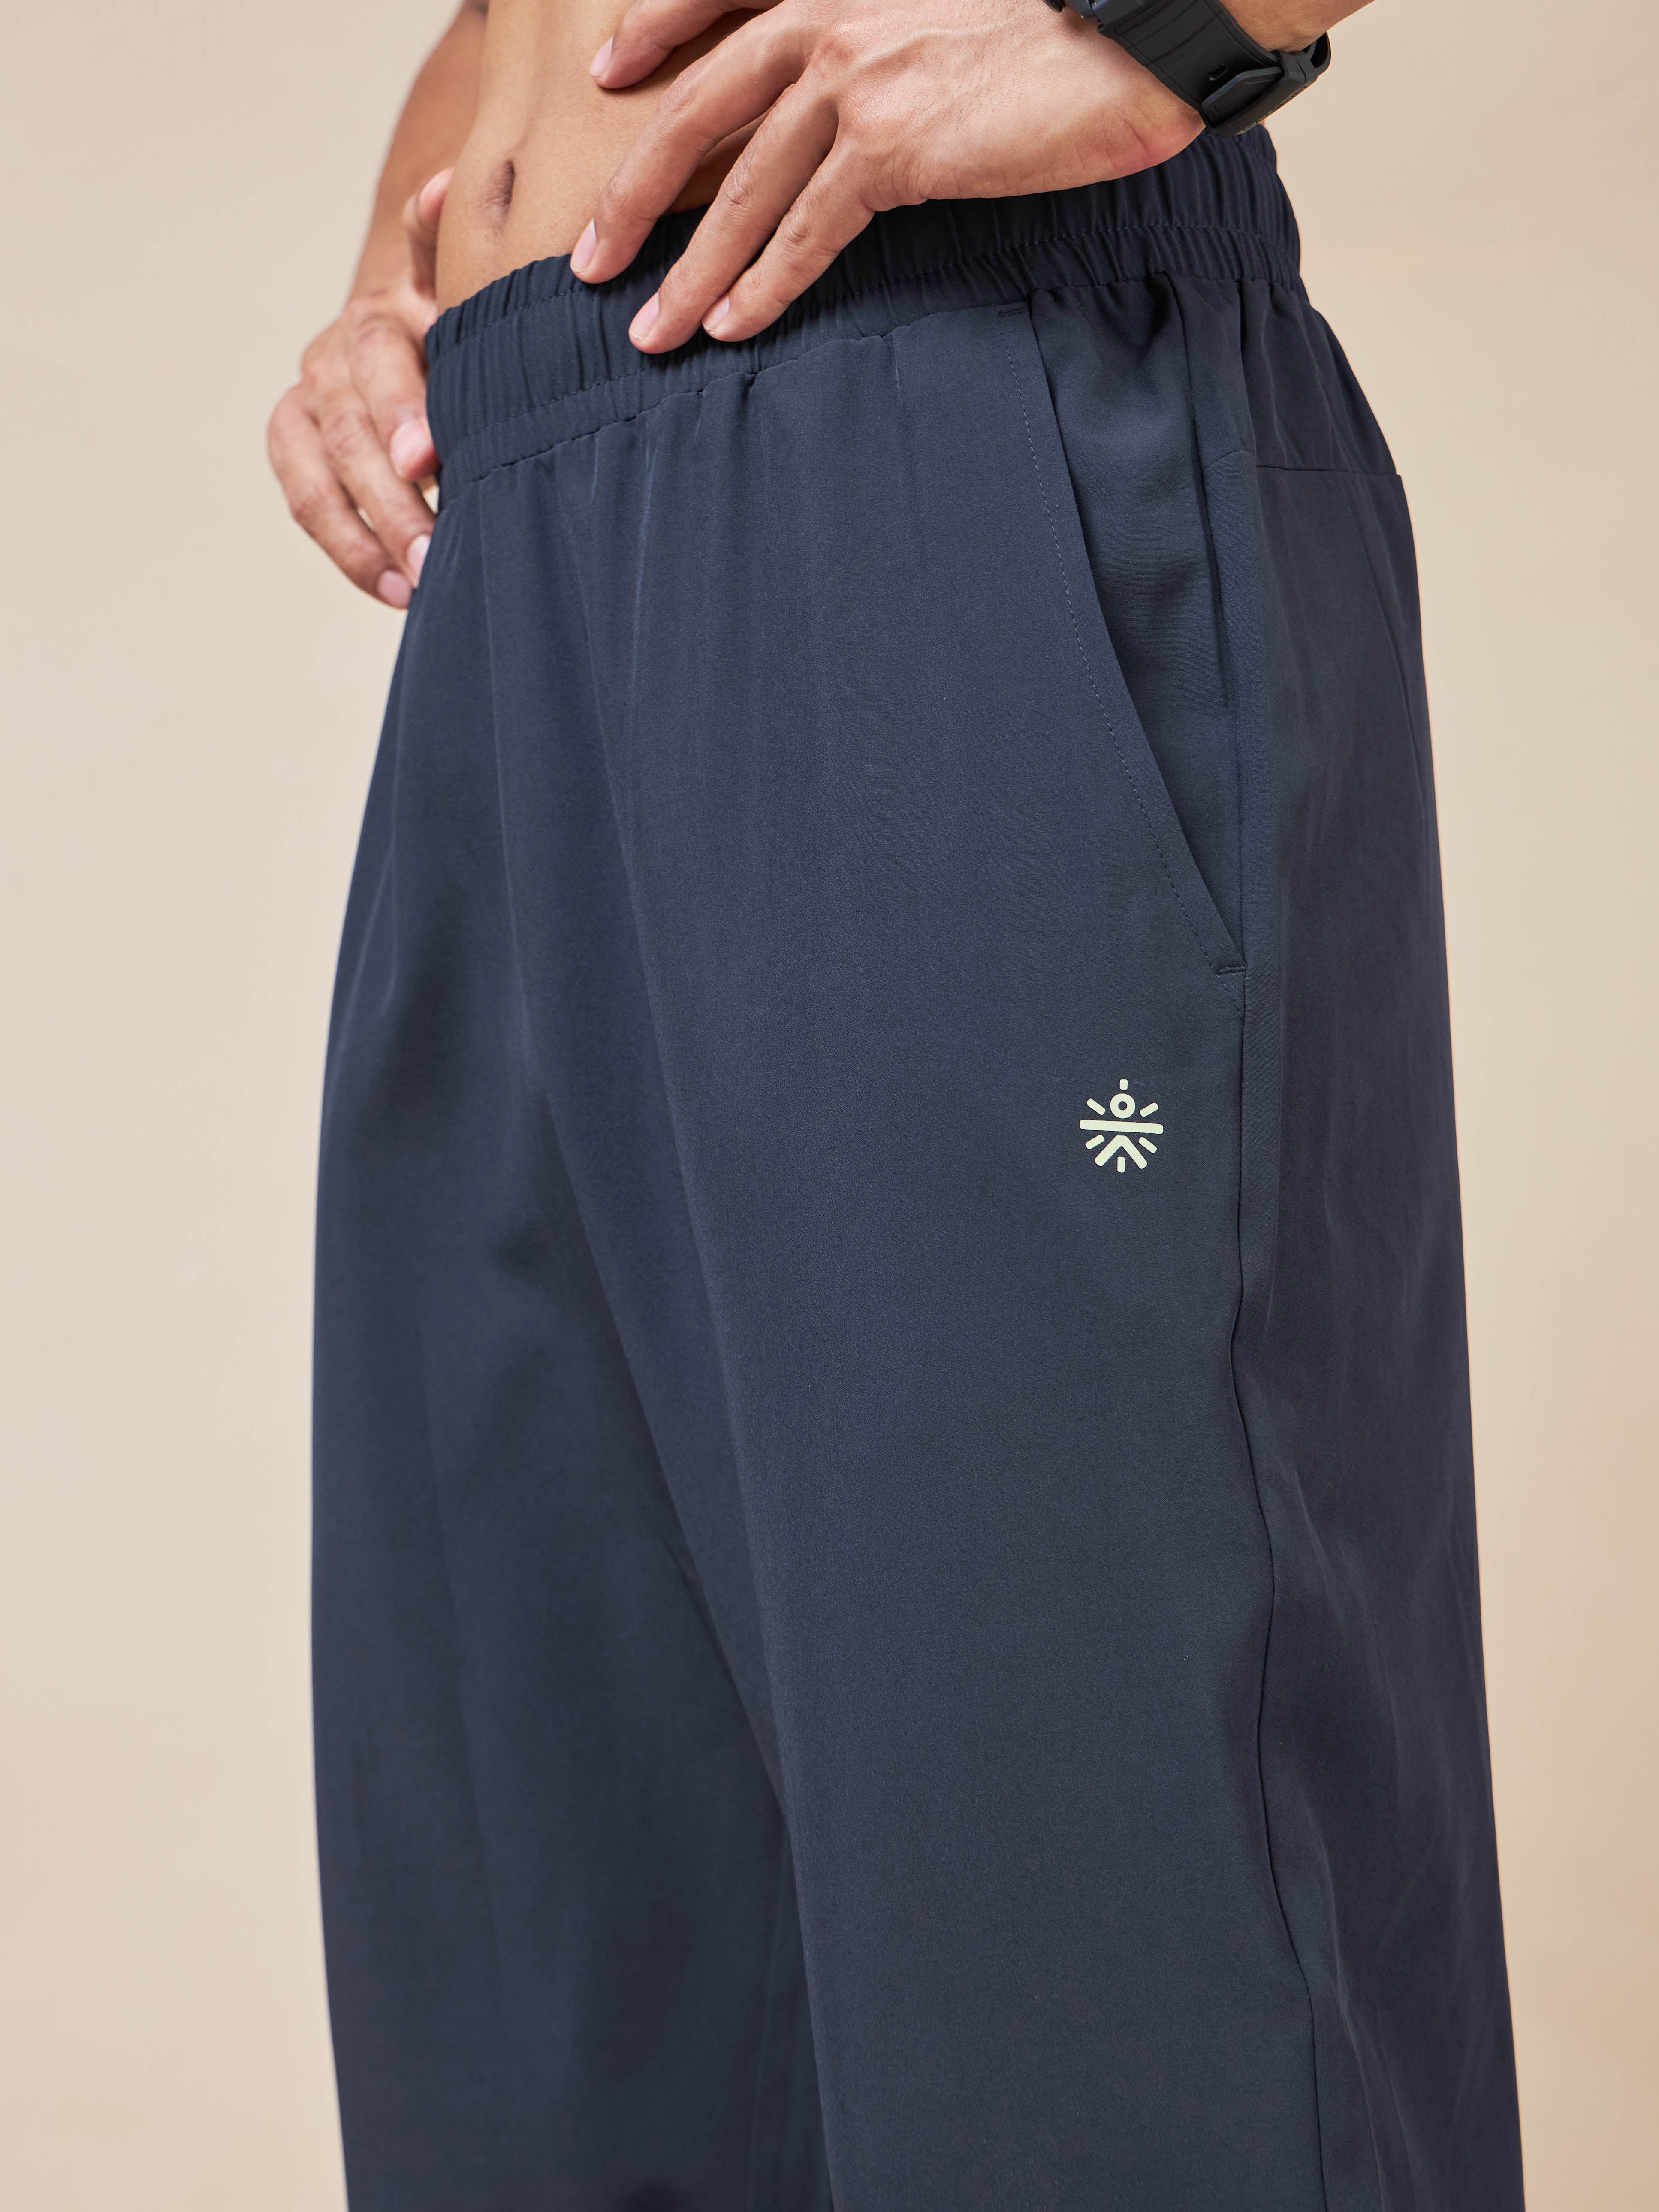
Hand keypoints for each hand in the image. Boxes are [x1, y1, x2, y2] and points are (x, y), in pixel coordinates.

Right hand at [267, 170, 449, 604]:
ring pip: (316, 474)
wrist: (416, 324)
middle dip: (389, 496)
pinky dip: (348, 552)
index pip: (379, 356)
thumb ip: (452, 256)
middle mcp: (336, 354)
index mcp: (387, 313)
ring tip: (416, 587)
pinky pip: (306, 504)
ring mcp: (310, 403)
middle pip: (348, 428)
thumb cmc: (468, 325)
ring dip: (364, 536)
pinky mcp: (294, 445)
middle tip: (431, 552)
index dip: (398, 408)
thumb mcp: (474, 291)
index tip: (426, 460)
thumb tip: (447, 189)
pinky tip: (391, 593)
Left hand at [572, 0, 1198, 350]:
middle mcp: (826, 15)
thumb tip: (858, 76)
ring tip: (650, 334)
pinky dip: (765, 283)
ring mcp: (855, 80)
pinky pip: (808, 229)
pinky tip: (731, 328)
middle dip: (630, 197)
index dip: (652, 30)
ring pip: (741, 191)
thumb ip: (882, 20)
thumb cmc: (1056, 15)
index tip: (607, 72)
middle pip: (696, 115)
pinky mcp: (894, 145)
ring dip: (689, 272)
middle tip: (589, 261)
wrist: (1133, 20)